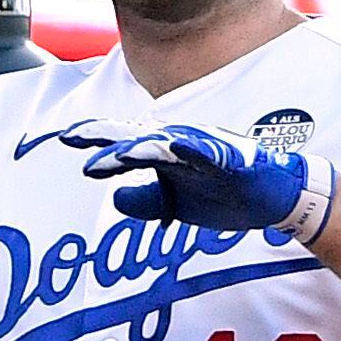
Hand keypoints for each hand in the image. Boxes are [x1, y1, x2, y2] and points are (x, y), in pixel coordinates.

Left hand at [79, 126, 325, 240]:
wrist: (275, 198)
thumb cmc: (225, 194)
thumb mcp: (176, 203)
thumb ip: (145, 200)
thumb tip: (114, 199)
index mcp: (167, 153)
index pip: (126, 142)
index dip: (97, 138)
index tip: (65, 137)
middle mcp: (182, 144)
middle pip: (138, 137)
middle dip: (107, 136)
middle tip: (74, 137)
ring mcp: (207, 149)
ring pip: (167, 144)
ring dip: (139, 148)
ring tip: (113, 155)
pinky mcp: (232, 160)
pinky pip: (211, 153)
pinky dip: (194, 149)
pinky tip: (176, 146)